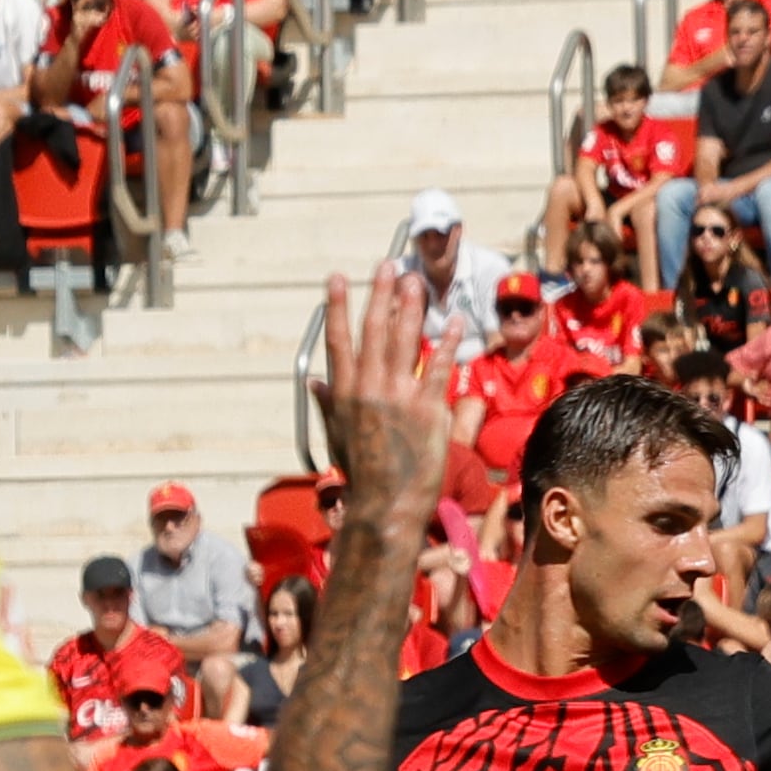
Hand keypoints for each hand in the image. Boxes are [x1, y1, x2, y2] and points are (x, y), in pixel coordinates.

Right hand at [315, 264, 445, 533]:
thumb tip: (315, 382)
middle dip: (381, 294)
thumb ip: (328, 404)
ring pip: (405, 340)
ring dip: (412, 307)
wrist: (387, 505)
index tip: (337, 278)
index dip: (338, 306)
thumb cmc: (363, 473)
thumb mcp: (337, 436)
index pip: (339, 339)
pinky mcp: (428, 409)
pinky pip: (440, 367)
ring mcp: (399, 397)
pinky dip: (448, 343)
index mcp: (344, 393)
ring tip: (418, 281)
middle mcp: (369, 389)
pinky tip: (455, 321)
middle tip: (389, 265)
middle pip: (374, 330)